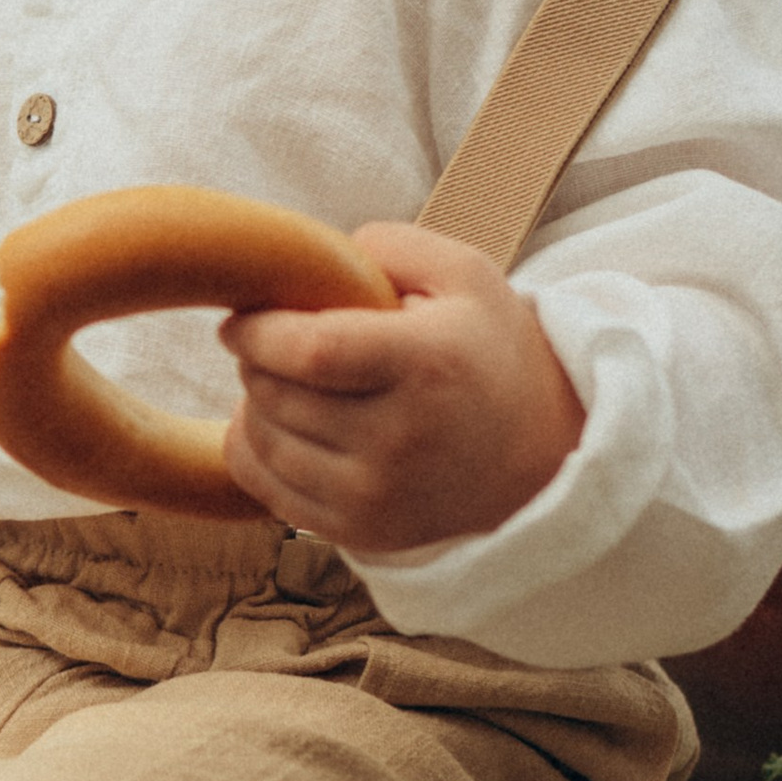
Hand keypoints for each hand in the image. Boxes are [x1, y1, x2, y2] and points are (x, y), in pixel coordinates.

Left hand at [218, 222, 584, 553]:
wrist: (539, 455)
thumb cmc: (486, 352)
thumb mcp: (463, 275)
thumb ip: (387, 248)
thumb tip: (308, 263)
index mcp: (426, 364)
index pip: (310, 350)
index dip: (258, 332)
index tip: (242, 320)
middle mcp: (400, 439)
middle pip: (276, 394)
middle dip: (255, 360)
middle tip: (274, 345)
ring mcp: (378, 495)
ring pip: (263, 440)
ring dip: (255, 403)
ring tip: (284, 382)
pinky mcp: (362, 532)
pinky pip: (266, 488)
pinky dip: (256, 451)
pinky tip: (281, 425)